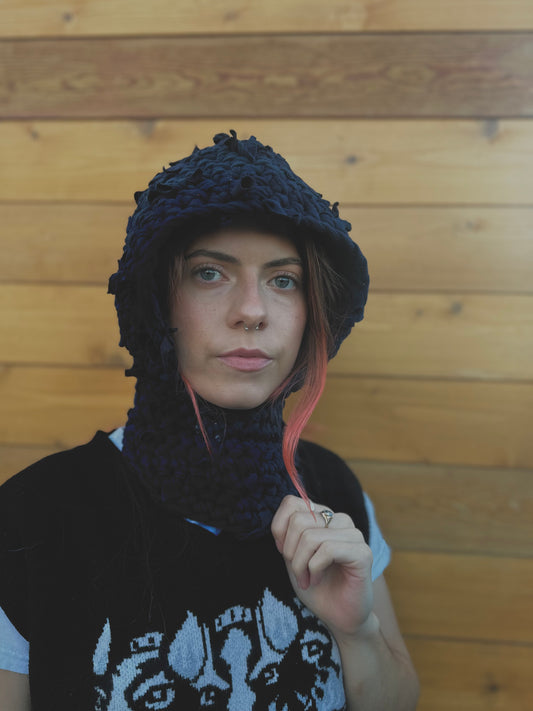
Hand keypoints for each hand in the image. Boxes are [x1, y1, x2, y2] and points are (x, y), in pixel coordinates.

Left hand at [271, 495, 373, 640]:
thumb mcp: (293, 557)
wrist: (339, 617)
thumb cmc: (317, 587)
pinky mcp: (362, 552)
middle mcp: (339, 520)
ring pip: (310, 537)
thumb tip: (281, 521)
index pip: (291, 503)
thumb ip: (287, 536)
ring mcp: (353, 534)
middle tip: (298, 573)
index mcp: (323, 517)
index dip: (279, 529)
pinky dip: (314, 569)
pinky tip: (317, 580)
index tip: (284, 554)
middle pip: (298, 521)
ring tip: (307, 579)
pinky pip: (327, 550)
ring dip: (301, 565)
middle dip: (290, 552)